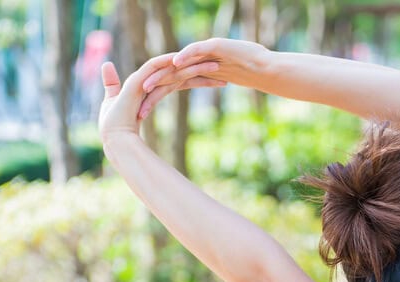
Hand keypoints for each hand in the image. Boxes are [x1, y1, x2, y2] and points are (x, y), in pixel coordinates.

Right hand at [98, 56, 223, 141]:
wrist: (117, 140)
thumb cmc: (130, 135)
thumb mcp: (148, 121)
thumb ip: (155, 112)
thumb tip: (164, 112)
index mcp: (155, 88)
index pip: (183, 80)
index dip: (202, 79)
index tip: (221, 80)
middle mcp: (150, 81)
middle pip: (181, 71)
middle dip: (203, 69)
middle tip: (225, 68)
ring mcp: (143, 80)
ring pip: (172, 67)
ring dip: (193, 64)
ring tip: (216, 64)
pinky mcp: (136, 82)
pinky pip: (153, 67)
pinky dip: (167, 61)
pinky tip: (184, 58)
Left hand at [137, 39, 267, 119]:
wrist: (265, 67)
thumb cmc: (247, 76)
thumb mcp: (222, 83)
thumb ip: (209, 85)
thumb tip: (199, 100)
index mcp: (193, 72)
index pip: (168, 86)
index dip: (154, 99)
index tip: (140, 116)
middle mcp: (194, 62)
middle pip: (167, 76)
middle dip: (150, 91)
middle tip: (135, 107)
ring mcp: (203, 53)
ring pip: (176, 64)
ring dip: (160, 75)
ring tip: (145, 86)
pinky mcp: (215, 46)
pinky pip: (197, 50)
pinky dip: (186, 56)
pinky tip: (175, 63)